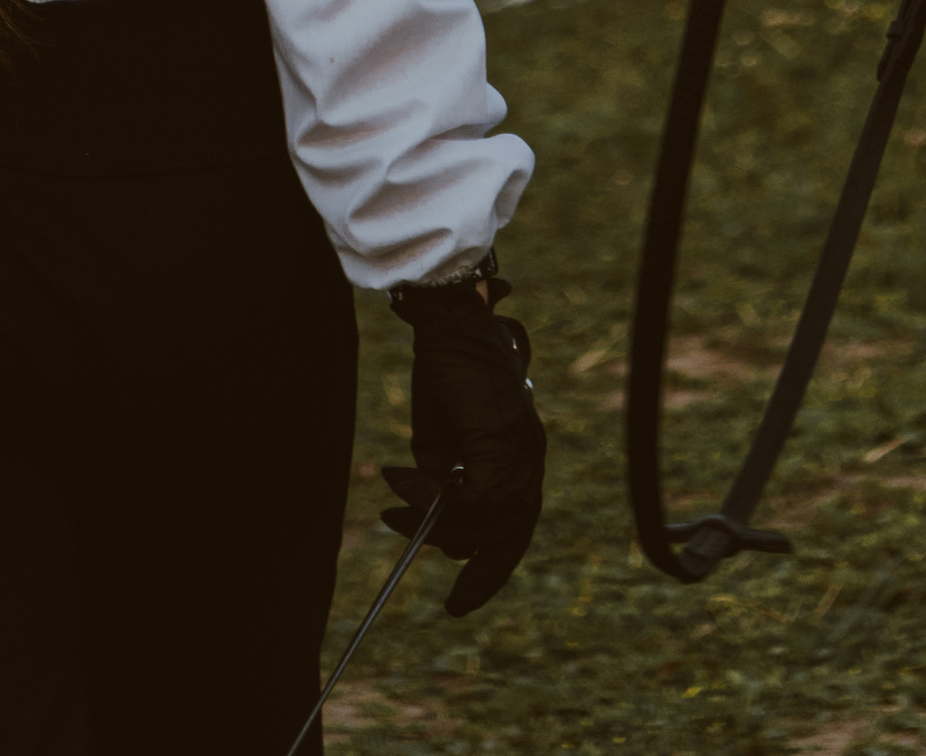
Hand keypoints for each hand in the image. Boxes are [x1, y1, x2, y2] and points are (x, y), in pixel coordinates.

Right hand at [380, 263, 545, 617]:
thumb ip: (445, 483)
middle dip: (472, 568)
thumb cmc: (447, 374)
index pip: (515, 529)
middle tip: (427, 569)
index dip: (490, 567)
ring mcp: (521, 453)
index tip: (460, 601)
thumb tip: (432, 523)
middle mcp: (531, 461)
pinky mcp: (502, 444)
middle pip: (506, 535)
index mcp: (522, 460)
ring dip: (432, 521)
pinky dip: (429, 498)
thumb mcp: (443, 441)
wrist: (450, 324)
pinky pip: (468, 498)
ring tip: (394, 504)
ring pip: (483, 522)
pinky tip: (401, 481)